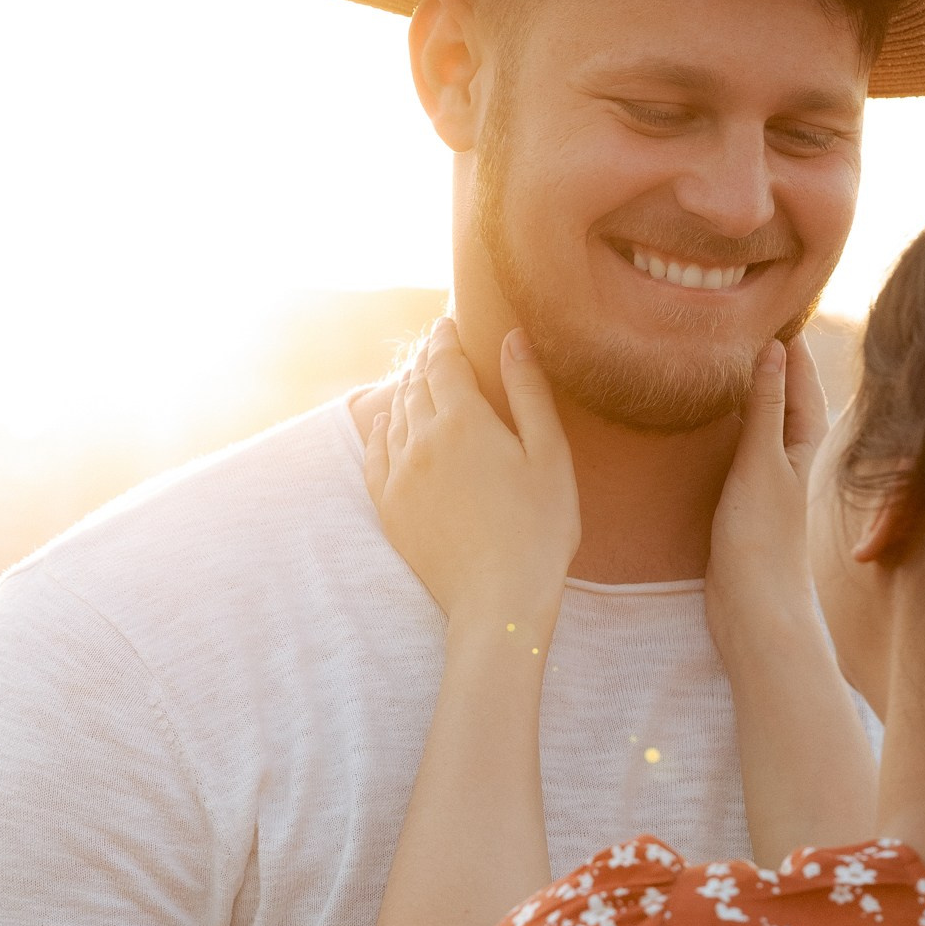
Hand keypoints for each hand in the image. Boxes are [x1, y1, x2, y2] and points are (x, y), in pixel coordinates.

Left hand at [366, 321, 579, 635]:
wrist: (498, 602)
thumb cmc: (540, 530)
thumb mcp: (549, 455)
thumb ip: (528, 392)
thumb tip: (513, 337)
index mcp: (464, 420)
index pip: (444, 360)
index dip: (445, 337)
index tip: (447, 322)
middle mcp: (422, 440)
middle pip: (416, 384)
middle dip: (426, 360)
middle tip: (436, 347)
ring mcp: (399, 474)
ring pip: (395, 415)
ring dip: (406, 390)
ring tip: (419, 379)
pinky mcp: (389, 506)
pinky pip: (375, 453)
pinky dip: (382, 428)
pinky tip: (389, 423)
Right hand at [706, 335, 829, 667]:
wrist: (754, 607)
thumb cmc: (762, 537)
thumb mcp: (761, 462)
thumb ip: (766, 406)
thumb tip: (773, 347)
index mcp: (803, 444)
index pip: (801, 377)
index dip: (790, 342)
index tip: (775, 303)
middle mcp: (791, 458)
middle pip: (787, 396)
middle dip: (773, 362)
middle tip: (749, 320)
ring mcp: (769, 479)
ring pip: (765, 422)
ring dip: (752, 392)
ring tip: (729, 358)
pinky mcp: (746, 500)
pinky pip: (743, 447)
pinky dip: (734, 425)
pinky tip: (715, 421)